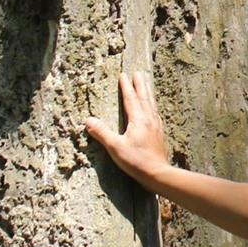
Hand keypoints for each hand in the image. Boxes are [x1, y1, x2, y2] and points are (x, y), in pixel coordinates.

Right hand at [85, 71, 172, 185]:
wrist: (157, 173)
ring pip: (151, 104)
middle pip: (144, 97)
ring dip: (148, 93)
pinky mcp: (159, 134)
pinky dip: (153, 106)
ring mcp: (156, 126)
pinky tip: (153, 109)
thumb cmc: (136, 161)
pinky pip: (156, 113)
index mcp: (138, 120)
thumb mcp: (115, 147)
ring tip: (147, 84)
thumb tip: (88, 120)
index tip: (123, 75)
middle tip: (138, 73)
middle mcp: (148, 120)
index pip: (130, 99)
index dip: (126, 87)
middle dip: (140, 85)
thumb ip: (102, 133)